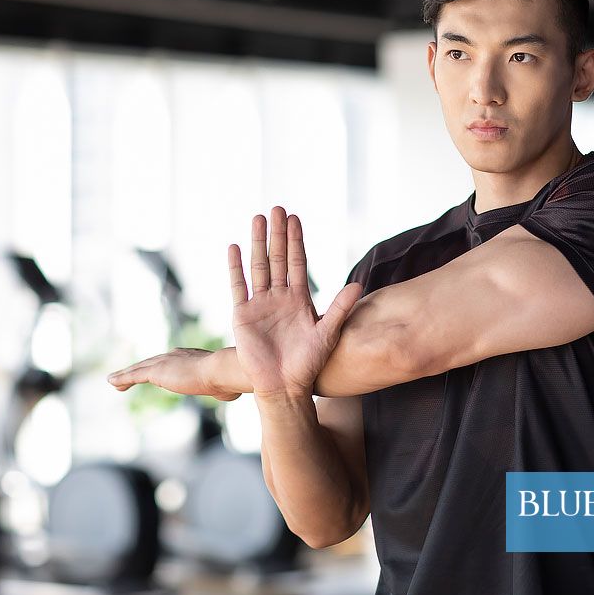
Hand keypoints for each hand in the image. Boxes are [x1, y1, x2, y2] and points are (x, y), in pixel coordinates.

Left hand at [107, 347, 240, 401]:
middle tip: (127, 375)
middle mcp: (176, 355)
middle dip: (138, 369)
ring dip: (125, 374)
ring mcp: (165, 362)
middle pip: (151, 363)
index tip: (154, 372)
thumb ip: (222, 388)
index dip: (160, 368)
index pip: (170, 363)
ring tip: (113, 380)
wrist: (223, 371)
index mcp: (191, 357)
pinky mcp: (157, 371)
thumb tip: (229, 393)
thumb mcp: (224, 384)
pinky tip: (111, 382)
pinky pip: (134, 375)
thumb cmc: (228, 379)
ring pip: (139, 368)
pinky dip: (123, 378)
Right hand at [230, 206, 362, 397]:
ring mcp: (260, 304)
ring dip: (257, 243)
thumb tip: (359, 285)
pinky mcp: (243, 315)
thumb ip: (339, 309)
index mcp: (300, 299)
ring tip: (257, 219)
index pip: (297, 262)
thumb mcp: (327, 334)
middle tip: (277, 208)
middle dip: (277, 234)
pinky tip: (234, 247)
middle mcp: (279, 297)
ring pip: (259, 267)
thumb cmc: (308, 364)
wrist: (284, 386)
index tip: (295, 218)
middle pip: (277, 258)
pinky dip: (236, 267)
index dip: (296, 240)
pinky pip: (239, 286)